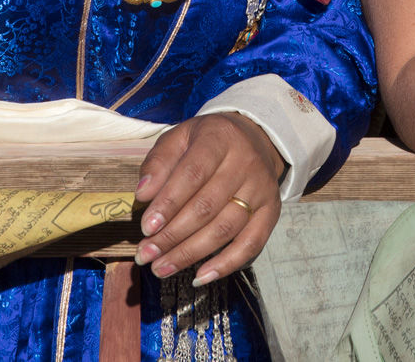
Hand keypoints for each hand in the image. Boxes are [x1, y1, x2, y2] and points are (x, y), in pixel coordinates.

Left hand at [132, 113, 286, 286]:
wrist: (254, 139)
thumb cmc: (207, 142)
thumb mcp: (180, 138)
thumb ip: (159, 162)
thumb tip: (143, 194)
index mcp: (219, 138)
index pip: (193, 173)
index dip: (169, 202)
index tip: (146, 227)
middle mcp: (245, 163)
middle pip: (207, 206)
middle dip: (172, 236)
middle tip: (146, 255)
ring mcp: (261, 189)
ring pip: (225, 228)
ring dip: (190, 254)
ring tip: (161, 268)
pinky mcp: (271, 212)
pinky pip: (251, 244)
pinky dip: (226, 264)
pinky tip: (199, 276)